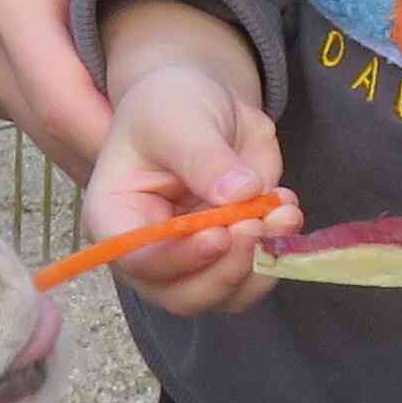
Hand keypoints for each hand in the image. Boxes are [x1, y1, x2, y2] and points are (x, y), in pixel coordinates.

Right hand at [0, 0, 205, 170]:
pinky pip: (33, 117)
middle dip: (130, 150)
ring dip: (106, 142)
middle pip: (58, 132)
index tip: (191, 144)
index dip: (124, 137)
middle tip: (205, 148)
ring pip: (45, 134)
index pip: (63, 101)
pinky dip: (81, 122)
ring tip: (177, 128)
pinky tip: (127, 102)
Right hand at [83, 57, 289, 315]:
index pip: (138, 261)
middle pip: (182, 295)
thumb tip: (241, 193)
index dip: (180, 258)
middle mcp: (149, 253)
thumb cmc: (173, 106)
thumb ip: (203, 156)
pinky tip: (286, 210)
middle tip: (258, 223)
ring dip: (261, 263)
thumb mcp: (180, 118)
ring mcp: (192, 262)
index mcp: (115, 218)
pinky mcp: (230, 257)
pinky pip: (255, 277)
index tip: (221, 234)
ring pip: (224, 296)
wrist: (205, 106)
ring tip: (283, 212)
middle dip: (226, 269)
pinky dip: (278, 252)